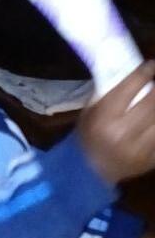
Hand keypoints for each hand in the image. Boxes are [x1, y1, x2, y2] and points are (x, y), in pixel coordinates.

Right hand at [77, 61, 154, 183]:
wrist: (91, 172)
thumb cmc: (89, 137)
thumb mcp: (89, 113)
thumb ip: (109, 94)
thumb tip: (132, 72)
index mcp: (104, 120)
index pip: (131, 88)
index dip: (144, 73)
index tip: (151, 66)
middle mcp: (123, 134)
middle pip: (153, 101)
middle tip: (154, 83)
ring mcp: (140, 149)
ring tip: (153, 100)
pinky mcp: (151, 159)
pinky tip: (152, 120)